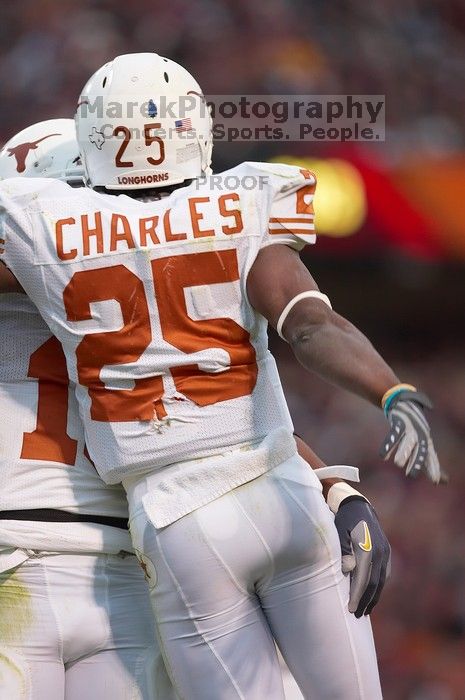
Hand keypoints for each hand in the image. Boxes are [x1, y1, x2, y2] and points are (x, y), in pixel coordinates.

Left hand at [334, 497, 390, 617]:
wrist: (357, 505)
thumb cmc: (342, 520)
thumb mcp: (338, 532)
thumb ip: (343, 551)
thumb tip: (349, 570)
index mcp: (366, 548)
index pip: (363, 578)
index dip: (357, 595)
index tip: (351, 609)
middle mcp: (379, 551)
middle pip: (373, 583)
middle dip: (365, 600)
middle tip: (357, 615)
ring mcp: (384, 551)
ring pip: (381, 580)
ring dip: (373, 596)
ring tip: (365, 610)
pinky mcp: (386, 551)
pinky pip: (384, 573)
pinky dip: (378, 586)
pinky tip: (372, 595)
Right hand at [380, 389, 442, 482]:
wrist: (404, 403)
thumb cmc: (415, 430)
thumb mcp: (425, 445)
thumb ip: (432, 463)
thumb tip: (446, 481)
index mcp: (427, 441)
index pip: (431, 456)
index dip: (433, 467)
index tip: (435, 480)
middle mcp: (420, 435)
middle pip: (420, 450)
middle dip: (417, 462)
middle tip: (412, 476)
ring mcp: (410, 428)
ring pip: (407, 442)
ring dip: (403, 452)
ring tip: (397, 463)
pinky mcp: (399, 423)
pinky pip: (394, 435)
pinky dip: (388, 444)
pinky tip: (383, 455)